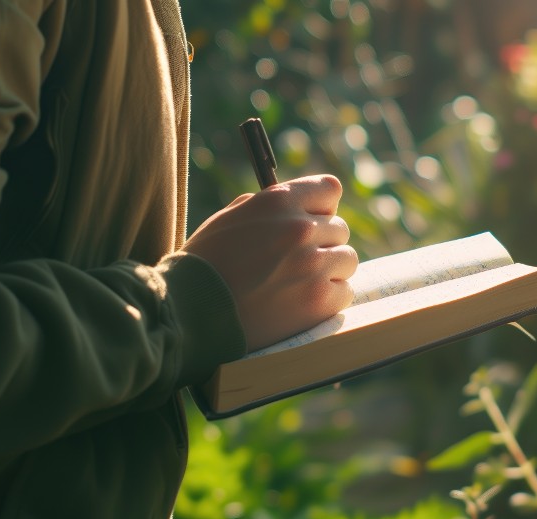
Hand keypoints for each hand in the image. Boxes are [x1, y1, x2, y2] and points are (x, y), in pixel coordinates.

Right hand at [182, 174, 358, 350]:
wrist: (190, 310)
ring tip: (299, 282)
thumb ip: (271, 206)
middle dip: (321, 242)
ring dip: (329, 270)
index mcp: (279, 200)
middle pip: (339, 229)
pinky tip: (302, 301)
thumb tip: (304, 204)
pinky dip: (329, 298)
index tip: (311, 220)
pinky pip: (345, 291)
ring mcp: (314, 265)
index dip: (321, 207)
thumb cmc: (207, 262)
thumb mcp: (232, 217)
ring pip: (347, 259)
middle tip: (295, 261)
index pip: (329, 189)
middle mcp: (301, 228)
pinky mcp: (320, 300)